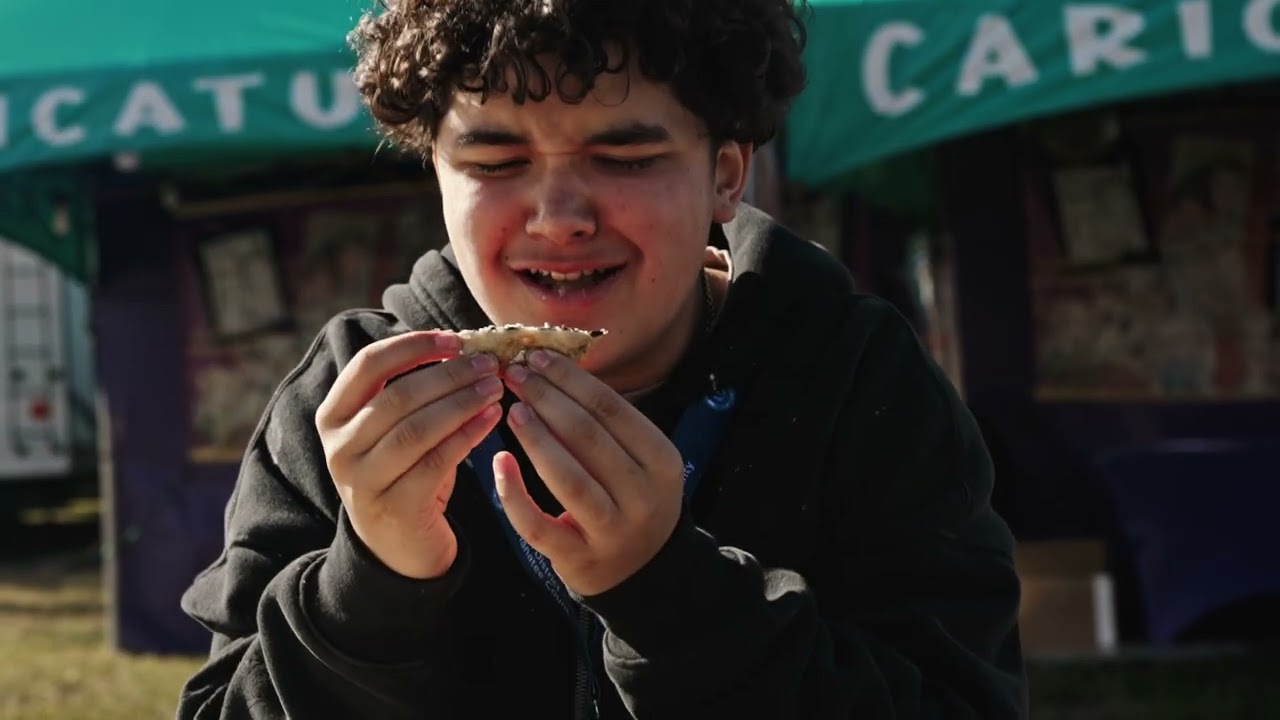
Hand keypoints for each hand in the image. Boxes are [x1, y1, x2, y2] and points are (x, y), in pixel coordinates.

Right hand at [315, 331, 504, 578]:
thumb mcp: (392, 430)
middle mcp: (340, 447)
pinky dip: (469, 434)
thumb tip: (461, 344)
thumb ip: (410, 391)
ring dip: (462, 402)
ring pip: (417, 428)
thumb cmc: (404, 473)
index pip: (368, 364)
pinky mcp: (395, 507)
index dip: (413, 346)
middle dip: (449, 374)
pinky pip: (438, 461)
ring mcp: (363, 480)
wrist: (397, 549)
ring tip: (496, 387)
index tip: (455, 339)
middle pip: (398, 395)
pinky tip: (493, 418)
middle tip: (489, 364)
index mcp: (334, 416)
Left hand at [496, 350, 684, 596]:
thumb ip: (607, 423)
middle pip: (588, 437)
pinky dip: (515, 493)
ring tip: (512, 409)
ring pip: (567, 478)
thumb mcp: (639, 460)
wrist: (644, 572)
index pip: (611, 409)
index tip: (538, 357)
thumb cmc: (632, 499)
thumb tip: (554, 369)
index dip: (571, 379)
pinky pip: (540, 524)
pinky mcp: (579, 557)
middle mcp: (642, 494)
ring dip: (535, 438)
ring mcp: (611, 529)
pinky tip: (498, 463)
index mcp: (661, 460)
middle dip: (547, 399)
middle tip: (516, 375)